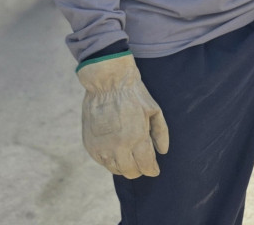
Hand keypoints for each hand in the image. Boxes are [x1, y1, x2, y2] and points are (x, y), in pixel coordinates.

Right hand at [77, 54, 169, 178]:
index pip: (146, 166)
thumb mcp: (154, 110)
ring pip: (116, 169)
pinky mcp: (90, 145)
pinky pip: (102, 162)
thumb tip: (162, 152)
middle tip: (142, 162)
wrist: (107, 82)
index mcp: (136, 138)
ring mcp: (102, 147)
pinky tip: (115, 150)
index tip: (154, 169)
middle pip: (131, 172)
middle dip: (140, 169)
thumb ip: (161, 133)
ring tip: (129, 156)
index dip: (152, 170)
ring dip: (124, 166)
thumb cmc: (133, 94)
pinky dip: (110, 160)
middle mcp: (118, 146)